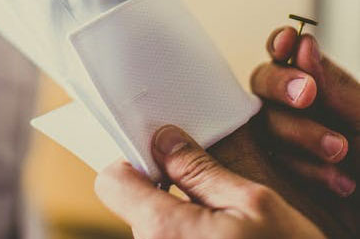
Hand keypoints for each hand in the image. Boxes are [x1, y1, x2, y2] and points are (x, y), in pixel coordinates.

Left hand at [95, 125, 323, 238]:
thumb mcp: (254, 204)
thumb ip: (202, 170)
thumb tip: (164, 139)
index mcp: (165, 232)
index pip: (113, 181)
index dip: (134, 160)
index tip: (161, 155)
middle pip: (134, 203)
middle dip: (162, 186)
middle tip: (203, 183)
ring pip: (153, 225)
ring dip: (178, 214)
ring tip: (219, 219)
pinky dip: (186, 234)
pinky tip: (220, 237)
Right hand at [251, 26, 359, 196]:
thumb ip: (334, 85)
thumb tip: (303, 45)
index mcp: (319, 83)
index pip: (285, 52)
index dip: (280, 44)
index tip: (288, 41)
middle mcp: (295, 106)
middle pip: (262, 81)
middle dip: (280, 84)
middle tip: (306, 95)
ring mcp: (284, 140)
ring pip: (264, 122)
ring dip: (298, 132)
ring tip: (339, 150)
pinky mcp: (280, 173)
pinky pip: (272, 162)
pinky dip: (305, 169)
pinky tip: (338, 180)